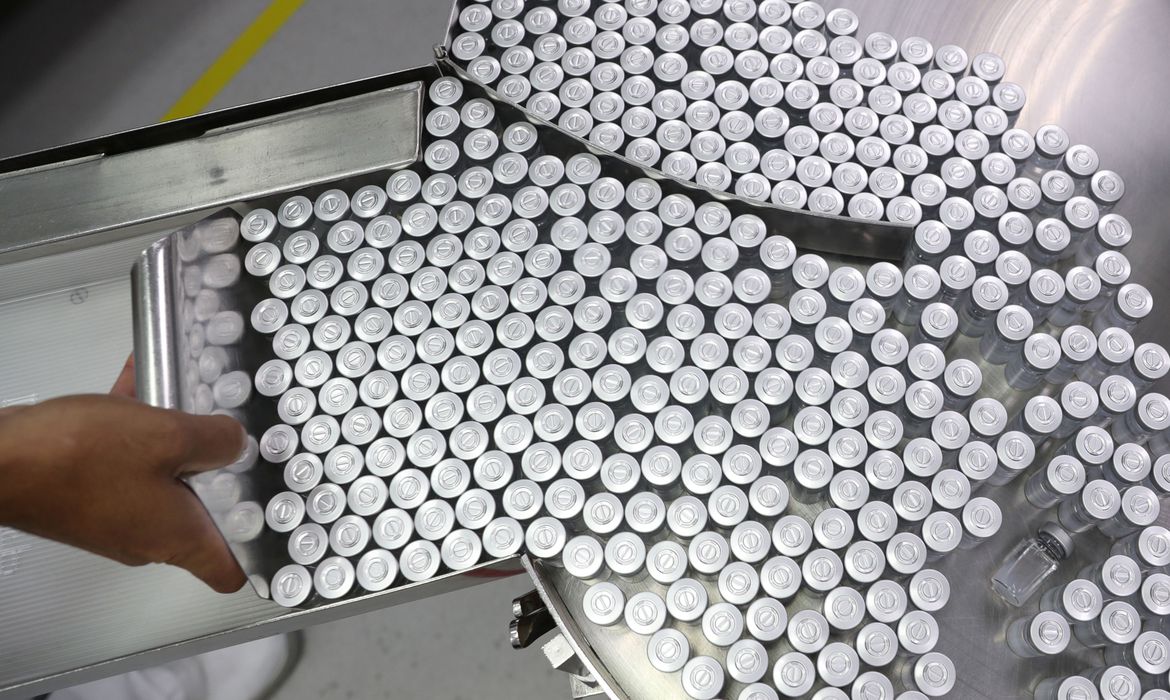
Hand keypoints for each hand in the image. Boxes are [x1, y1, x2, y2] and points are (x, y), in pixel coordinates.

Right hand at [0, 368, 246, 592]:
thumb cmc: (74, 459)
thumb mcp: (167, 436)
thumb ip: (216, 440)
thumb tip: (235, 444)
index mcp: (176, 537)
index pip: (227, 570)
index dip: (254, 551)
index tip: (273, 518)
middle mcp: (147, 536)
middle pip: (202, 512)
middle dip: (220, 472)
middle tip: (236, 434)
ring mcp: (114, 516)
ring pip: (163, 476)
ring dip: (175, 440)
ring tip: (189, 394)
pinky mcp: (86, 493)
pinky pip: (126, 459)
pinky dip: (136, 426)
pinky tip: (140, 378)